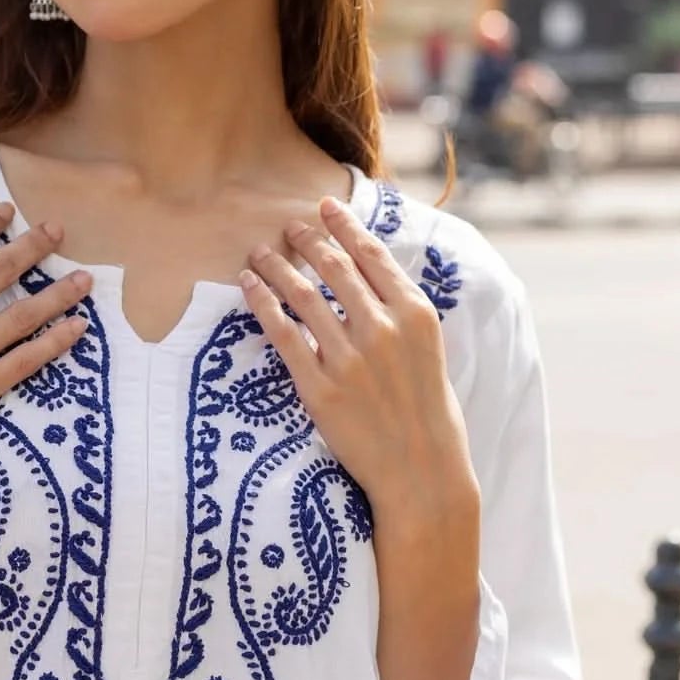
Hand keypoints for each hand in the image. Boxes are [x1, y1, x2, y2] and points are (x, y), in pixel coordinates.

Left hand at [237, 195, 475, 518]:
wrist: (421, 471)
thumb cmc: (430, 414)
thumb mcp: (430, 351)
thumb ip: (402, 313)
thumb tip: (373, 279)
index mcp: (416, 315)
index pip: (372, 255)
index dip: (344, 226)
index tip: (325, 207)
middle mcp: (382, 328)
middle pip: (334, 268)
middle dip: (307, 240)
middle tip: (288, 227)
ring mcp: (349, 357)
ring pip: (303, 295)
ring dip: (277, 266)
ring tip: (259, 252)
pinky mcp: (319, 387)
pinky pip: (283, 333)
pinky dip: (262, 303)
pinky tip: (248, 285)